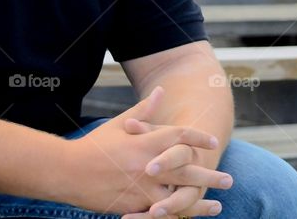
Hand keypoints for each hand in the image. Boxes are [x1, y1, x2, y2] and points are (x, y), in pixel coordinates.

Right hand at [65, 87, 230, 215]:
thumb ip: (145, 110)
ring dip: (199, 203)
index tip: (213, 142)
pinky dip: (176, 216)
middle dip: (210, 176)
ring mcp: (142, 189)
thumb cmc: (95, 145)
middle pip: (187, 171)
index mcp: (146, 143)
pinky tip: (188, 217)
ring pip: (178, 199)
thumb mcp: (120, 124)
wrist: (67, 171)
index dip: (199, 138)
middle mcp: (148, 165)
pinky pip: (160, 214)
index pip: (180, 137)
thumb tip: (161, 90)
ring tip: (217, 206)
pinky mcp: (133, 206)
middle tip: (229, 180)